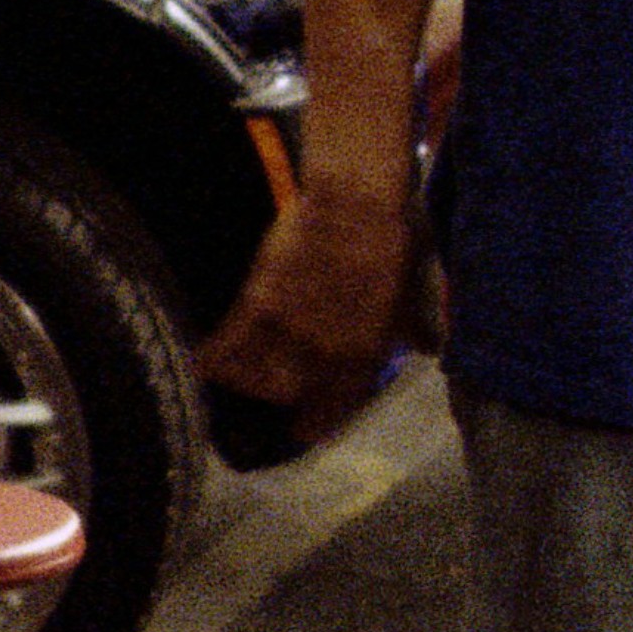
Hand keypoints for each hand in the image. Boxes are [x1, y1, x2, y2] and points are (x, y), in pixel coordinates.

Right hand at [197, 190, 425, 447]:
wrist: (354, 202)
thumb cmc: (389, 240)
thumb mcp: (408, 292)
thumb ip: (411, 327)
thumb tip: (427, 348)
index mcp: (367, 353)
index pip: (336, 406)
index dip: (316, 421)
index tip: (302, 429)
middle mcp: (328, 353)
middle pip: (289, 396)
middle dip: (279, 397)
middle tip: (269, 391)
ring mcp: (291, 332)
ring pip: (255, 378)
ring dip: (246, 379)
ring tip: (239, 373)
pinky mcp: (259, 306)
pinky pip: (229, 347)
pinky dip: (215, 359)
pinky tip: (204, 365)